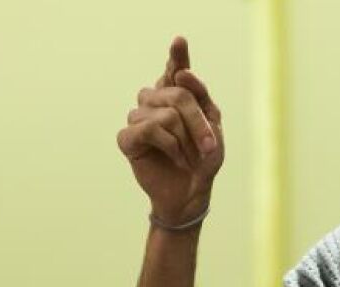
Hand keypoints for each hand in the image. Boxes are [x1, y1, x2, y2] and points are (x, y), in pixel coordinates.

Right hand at [117, 36, 224, 224]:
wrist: (192, 193)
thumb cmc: (202, 159)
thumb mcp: (212, 126)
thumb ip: (200, 97)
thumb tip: (181, 73)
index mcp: (176, 95)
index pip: (175, 70)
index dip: (177, 56)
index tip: (180, 41)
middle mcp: (154, 101)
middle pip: (176, 93)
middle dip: (198, 121)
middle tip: (209, 146)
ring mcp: (138, 118)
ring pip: (164, 113)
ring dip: (184, 137)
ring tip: (189, 155)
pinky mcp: (127, 139)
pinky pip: (148, 129)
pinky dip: (168, 145)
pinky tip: (174, 157)